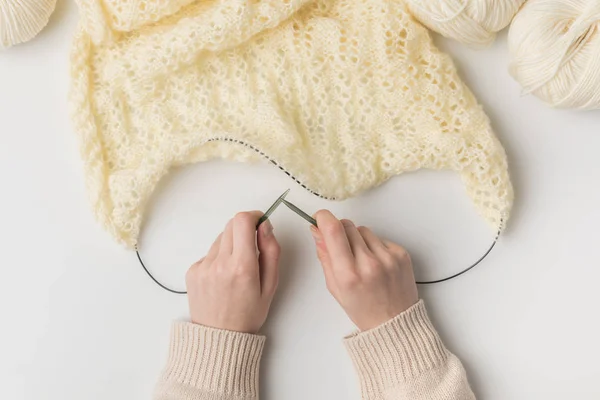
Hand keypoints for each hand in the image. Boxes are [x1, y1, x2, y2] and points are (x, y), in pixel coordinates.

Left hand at [186, 211, 279, 333]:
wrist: (219, 338)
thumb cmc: (248, 314)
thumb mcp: (270, 285)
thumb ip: (271, 251)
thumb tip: (265, 226)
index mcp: (242, 267)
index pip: (242, 221)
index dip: (253, 216)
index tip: (260, 223)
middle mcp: (219, 263)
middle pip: (231, 225)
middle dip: (244, 229)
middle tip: (251, 249)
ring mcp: (203, 267)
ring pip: (220, 238)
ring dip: (231, 244)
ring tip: (236, 269)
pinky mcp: (192, 271)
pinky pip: (209, 253)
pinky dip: (219, 257)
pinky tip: (223, 278)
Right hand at [311, 210, 418, 330]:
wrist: (395, 323)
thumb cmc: (363, 309)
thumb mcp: (335, 287)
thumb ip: (325, 257)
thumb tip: (317, 231)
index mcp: (348, 274)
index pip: (333, 231)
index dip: (323, 218)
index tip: (319, 218)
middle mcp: (369, 263)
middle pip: (347, 226)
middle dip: (339, 230)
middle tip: (340, 246)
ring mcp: (388, 258)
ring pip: (363, 230)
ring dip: (357, 239)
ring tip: (360, 260)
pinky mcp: (401, 254)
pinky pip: (380, 238)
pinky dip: (374, 246)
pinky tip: (375, 264)